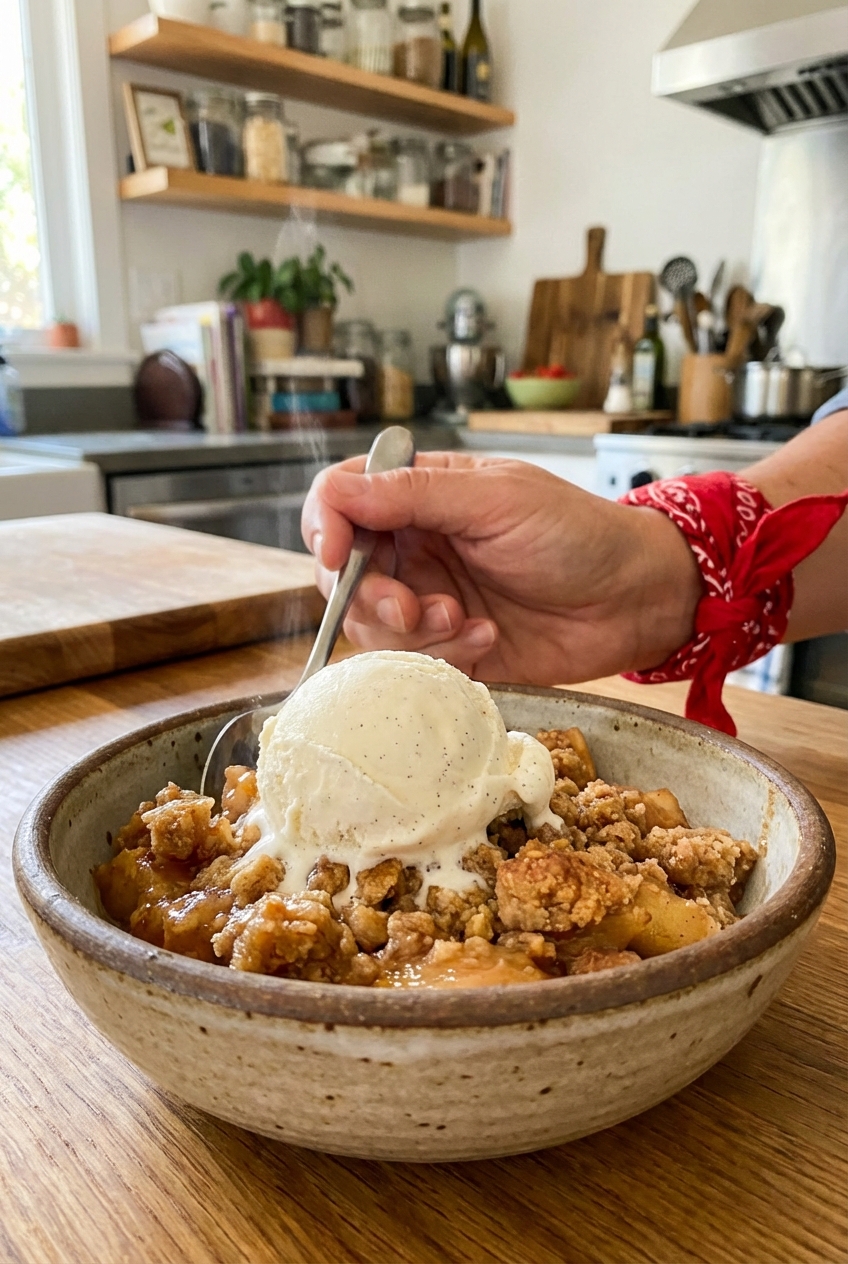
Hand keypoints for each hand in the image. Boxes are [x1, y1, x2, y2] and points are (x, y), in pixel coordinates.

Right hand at [301, 453, 701, 683]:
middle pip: (341, 574)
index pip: (339, 499)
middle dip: (369, 597)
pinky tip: (486, 638)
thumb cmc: (577, 534)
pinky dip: (442, 655)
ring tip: (466, 622)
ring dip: (412, 631)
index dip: (324, 528)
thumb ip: (413, 495)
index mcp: (420, 495)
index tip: (335, 557)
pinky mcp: (449, 647)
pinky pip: (412, 662)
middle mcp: (415, 546)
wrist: (635, 600)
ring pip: (371, 625)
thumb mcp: (495, 501)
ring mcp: (430, 598)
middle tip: (412, 609)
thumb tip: (337, 491)